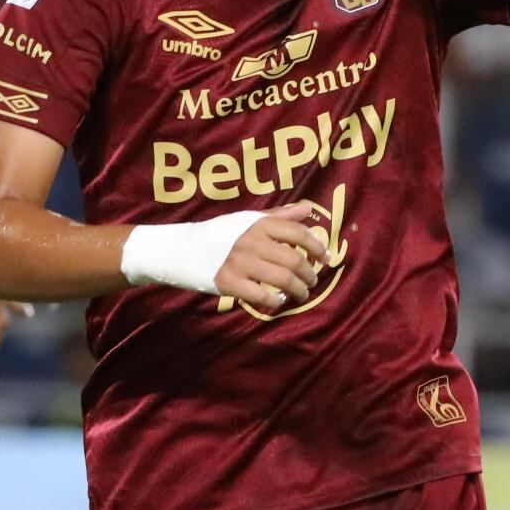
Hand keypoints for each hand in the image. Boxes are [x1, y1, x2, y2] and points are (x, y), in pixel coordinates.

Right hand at [215, 202, 332, 315]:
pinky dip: (275, 301)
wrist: (183, 249)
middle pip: (294, 260)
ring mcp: (240, 263)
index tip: (326, 258)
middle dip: (309, 274)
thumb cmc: (219, 234)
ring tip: (302, 294)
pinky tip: (278, 300)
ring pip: (282, 280)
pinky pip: (262, 296)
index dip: (317, 247)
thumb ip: (280, 215)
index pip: (298, 233)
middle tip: (312, 281)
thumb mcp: (248, 219)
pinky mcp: (230, 283)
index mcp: (259, 224)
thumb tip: (308, 209)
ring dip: (298, 290)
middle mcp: (252, 242)